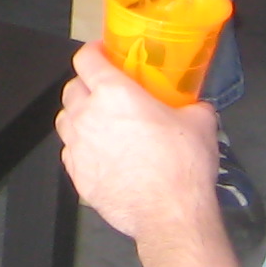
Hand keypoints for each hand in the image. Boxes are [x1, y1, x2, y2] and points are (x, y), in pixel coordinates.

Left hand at [57, 42, 221, 241]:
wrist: (169, 214)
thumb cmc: (183, 163)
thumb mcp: (200, 123)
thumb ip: (193, 106)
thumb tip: (198, 106)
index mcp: (113, 92)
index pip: (86, 59)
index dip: (93, 52)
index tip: (103, 53)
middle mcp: (87, 114)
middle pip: (71, 88)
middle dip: (86, 86)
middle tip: (106, 93)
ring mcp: (77, 146)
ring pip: (65, 120)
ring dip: (78, 117)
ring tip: (100, 124)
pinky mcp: (76, 175)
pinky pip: (70, 152)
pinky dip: (81, 149)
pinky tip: (101, 156)